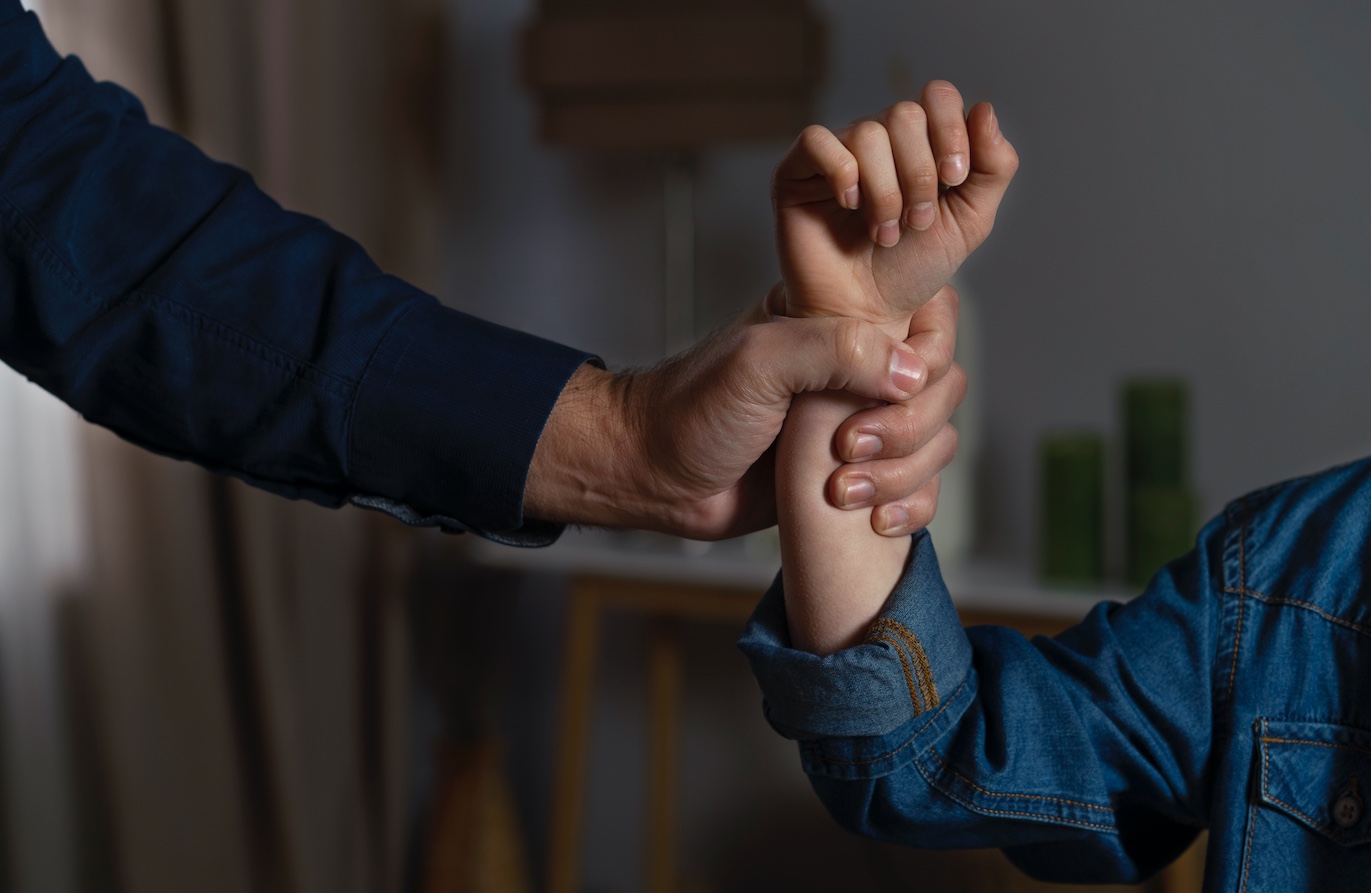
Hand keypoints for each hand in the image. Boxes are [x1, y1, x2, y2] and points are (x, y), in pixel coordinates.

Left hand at [523, 283, 961, 539]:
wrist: (656, 477)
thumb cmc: (692, 410)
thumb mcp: (758, 362)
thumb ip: (835, 351)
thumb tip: (912, 372)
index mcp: (840, 321)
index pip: (929, 319)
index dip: (925, 358)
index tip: (885, 390)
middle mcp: (859, 368)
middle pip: (943, 387)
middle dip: (908, 428)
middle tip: (848, 447)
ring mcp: (861, 423)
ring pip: (936, 441)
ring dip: (904, 473)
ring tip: (842, 491)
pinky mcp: (857, 475)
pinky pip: (918, 488)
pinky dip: (911, 506)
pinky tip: (876, 520)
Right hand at [773, 81, 1017, 330]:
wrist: (867, 315)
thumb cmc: (911, 270)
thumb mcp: (970, 221)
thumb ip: (993, 168)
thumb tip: (985, 109)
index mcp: (920, 142)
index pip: (937, 97)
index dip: (951, 130)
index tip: (954, 179)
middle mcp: (878, 140)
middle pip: (904, 114)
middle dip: (919, 174)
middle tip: (916, 222)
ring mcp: (837, 153)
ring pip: (867, 133)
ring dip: (885, 192)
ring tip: (883, 233)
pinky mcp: (797, 171)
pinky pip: (817, 141)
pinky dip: (842, 174)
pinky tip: (849, 206)